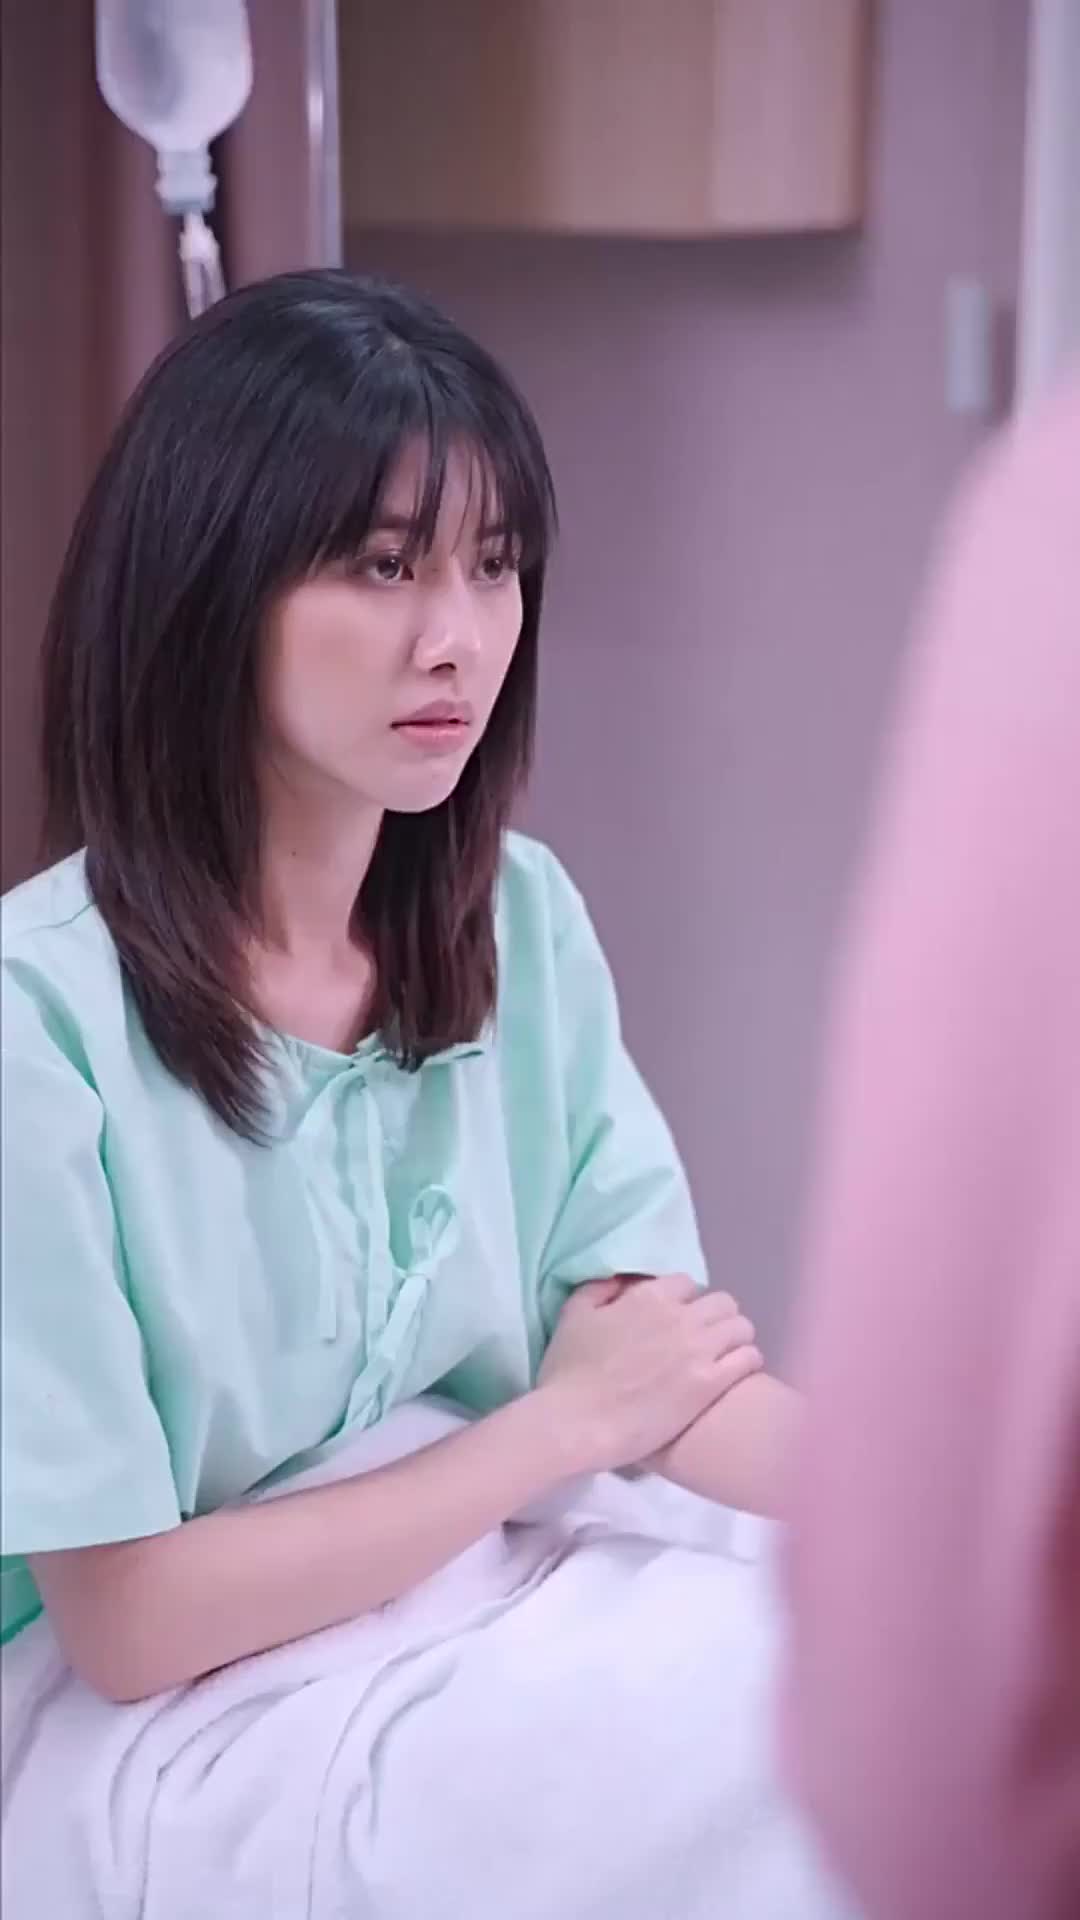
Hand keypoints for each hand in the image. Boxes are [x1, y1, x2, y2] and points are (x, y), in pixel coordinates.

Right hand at [536, 1275, 761, 1474]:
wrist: (576, 1423)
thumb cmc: (568, 1373)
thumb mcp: (573, 1316)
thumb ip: (599, 1289)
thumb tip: (622, 1281)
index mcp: (648, 1297)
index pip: (687, 1283)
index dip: (685, 1301)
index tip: (678, 1320)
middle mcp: (680, 1317)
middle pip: (722, 1302)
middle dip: (716, 1317)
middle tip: (705, 1340)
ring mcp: (698, 1350)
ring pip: (742, 1327)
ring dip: (735, 1338)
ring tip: (724, 1357)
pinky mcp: (710, 1384)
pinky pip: (749, 1358)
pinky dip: (747, 1361)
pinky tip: (735, 1373)